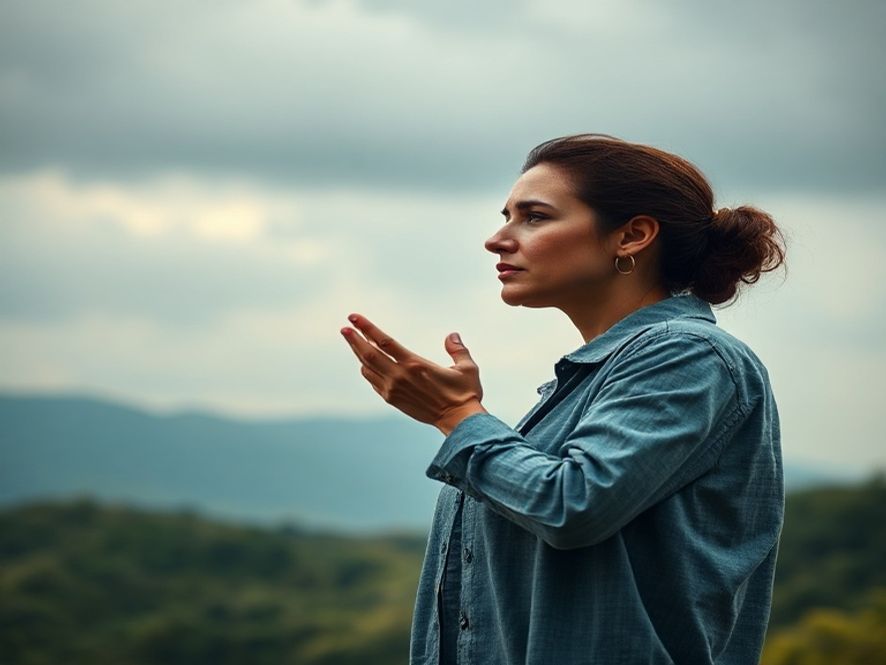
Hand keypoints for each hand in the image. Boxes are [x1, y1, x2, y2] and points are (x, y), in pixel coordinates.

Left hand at [340, 313, 486, 434]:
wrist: (458, 421)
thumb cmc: (465, 393)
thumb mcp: (466, 367)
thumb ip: (457, 349)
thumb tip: (452, 335)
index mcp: (415, 364)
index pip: (384, 341)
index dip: (367, 328)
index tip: (354, 318)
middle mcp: (400, 376)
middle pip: (369, 354)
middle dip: (354, 339)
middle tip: (345, 328)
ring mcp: (394, 389)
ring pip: (368, 368)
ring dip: (358, 353)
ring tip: (353, 341)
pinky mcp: (393, 400)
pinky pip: (374, 382)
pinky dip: (367, 370)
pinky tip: (366, 364)